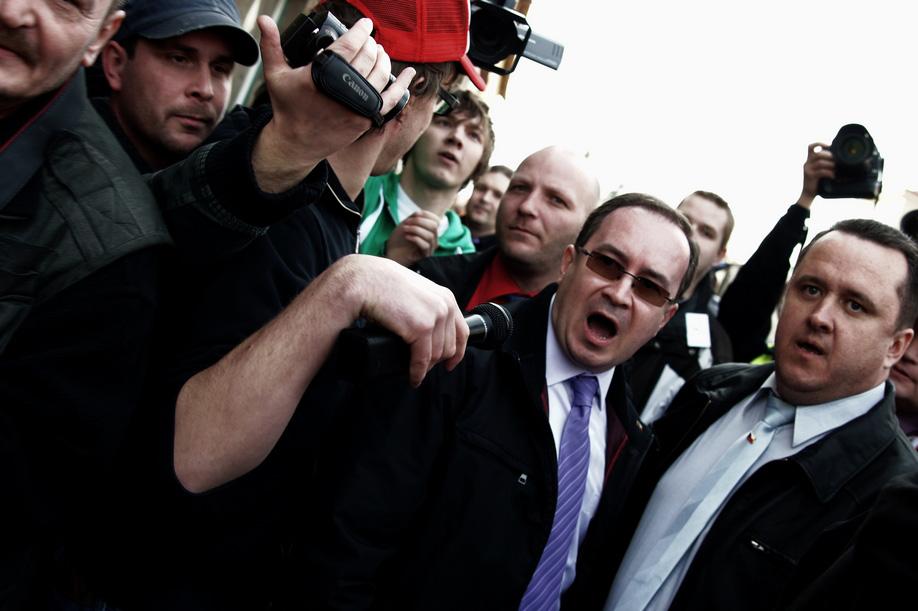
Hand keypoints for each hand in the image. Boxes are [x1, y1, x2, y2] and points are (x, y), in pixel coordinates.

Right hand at [253, 15, 415, 191]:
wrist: (297, 144)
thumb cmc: (287, 108)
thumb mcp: (276, 75)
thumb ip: (272, 45)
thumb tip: (263, 18)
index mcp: (323, 73)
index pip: (350, 44)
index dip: (361, 31)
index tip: (365, 25)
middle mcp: (343, 88)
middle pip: (368, 56)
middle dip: (371, 44)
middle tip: (369, 41)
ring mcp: (357, 105)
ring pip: (382, 73)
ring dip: (384, 59)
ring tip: (379, 53)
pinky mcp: (366, 120)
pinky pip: (391, 99)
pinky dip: (403, 85)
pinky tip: (410, 73)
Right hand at [337, 255, 468, 385]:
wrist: (364, 281)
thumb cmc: (382, 284)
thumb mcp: (415, 292)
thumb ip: (427, 307)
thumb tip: (429, 331)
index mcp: (446, 297)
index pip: (462, 331)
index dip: (457, 352)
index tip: (450, 363)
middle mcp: (445, 306)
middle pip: (449, 346)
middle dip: (436, 361)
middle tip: (423, 368)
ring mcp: (435, 317)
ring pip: (436, 356)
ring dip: (426, 369)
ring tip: (415, 373)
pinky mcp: (421, 328)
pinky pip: (422, 360)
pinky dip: (417, 372)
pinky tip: (413, 377)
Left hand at [385, 211, 440, 266]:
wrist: (391, 254)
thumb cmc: (398, 240)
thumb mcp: (406, 225)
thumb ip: (414, 218)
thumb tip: (419, 213)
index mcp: (430, 231)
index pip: (436, 220)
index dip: (427, 214)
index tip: (415, 213)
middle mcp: (432, 240)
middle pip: (434, 227)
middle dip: (419, 221)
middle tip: (406, 222)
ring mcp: (430, 249)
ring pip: (430, 236)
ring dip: (415, 229)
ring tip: (404, 229)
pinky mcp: (425, 256)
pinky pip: (425, 245)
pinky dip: (415, 238)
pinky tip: (407, 237)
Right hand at [798, 142, 834, 208]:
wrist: (808, 194)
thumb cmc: (817, 182)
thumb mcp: (820, 171)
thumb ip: (825, 164)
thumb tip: (840, 160)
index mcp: (809, 160)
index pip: (810, 147)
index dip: (819, 143)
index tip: (828, 146)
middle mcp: (807, 163)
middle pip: (818, 154)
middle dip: (829, 156)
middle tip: (836, 161)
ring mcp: (807, 169)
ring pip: (820, 162)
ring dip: (830, 165)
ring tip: (836, 170)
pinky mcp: (809, 176)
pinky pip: (821, 171)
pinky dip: (829, 173)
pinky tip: (833, 176)